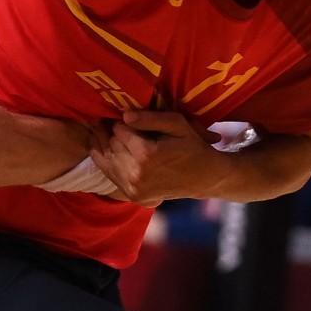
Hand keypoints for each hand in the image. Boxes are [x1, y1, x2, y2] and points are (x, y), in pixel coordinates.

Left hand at [90, 110, 228, 205]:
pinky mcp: (133, 196)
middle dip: (110, 132)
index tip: (123, 116)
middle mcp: (136, 174)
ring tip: (106, 132)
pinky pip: (109, 174)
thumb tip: (125, 115)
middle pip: (110, 144)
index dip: (120, 121)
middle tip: (112, 122)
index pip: (118, 130)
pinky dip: (106, 160)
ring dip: (105, 145)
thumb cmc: (192, 146)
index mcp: (146, 154)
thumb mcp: (178, 124)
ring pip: (106, 159)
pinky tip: (109, 149)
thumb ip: (151, 118)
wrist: (205, 178)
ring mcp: (133, 188)